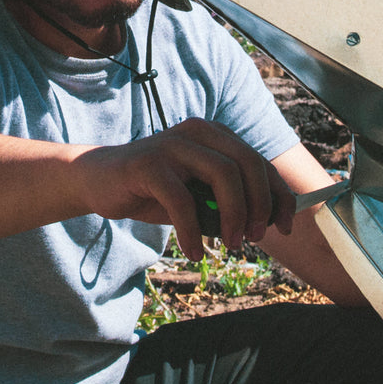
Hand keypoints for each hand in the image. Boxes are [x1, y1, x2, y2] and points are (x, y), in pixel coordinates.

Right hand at [71, 118, 295, 259]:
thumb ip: (225, 201)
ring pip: (223, 175)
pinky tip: (194, 252)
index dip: (279, 196)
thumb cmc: (152, 190)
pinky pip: (182, 200)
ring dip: (233, 216)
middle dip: (260, 205)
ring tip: (230, 244)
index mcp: (214, 135)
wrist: (98, 180)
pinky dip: (193, 232)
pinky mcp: (148, 163)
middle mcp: (197, 132)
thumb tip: (265, 224)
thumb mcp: (196, 195)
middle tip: (253, 238)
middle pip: (248, 164)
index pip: (259, 162)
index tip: (284, 227)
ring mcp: (172, 145)